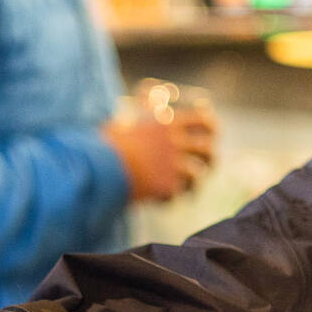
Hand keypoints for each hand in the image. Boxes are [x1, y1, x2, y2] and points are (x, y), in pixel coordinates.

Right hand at [101, 103, 217, 201]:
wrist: (99, 166)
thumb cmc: (106, 142)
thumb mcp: (123, 120)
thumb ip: (138, 117)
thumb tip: (135, 111)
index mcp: (168, 122)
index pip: (203, 120)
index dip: (211, 127)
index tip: (212, 133)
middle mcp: (176, 142)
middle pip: (208, 150)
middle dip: (210, 159)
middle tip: (206, 165)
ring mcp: (174, 165)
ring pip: (197, 176)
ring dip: (193, 183)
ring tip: (185, 189)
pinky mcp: (167, 187)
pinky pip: (176, 195)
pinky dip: (169, 199)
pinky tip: (158, 200)